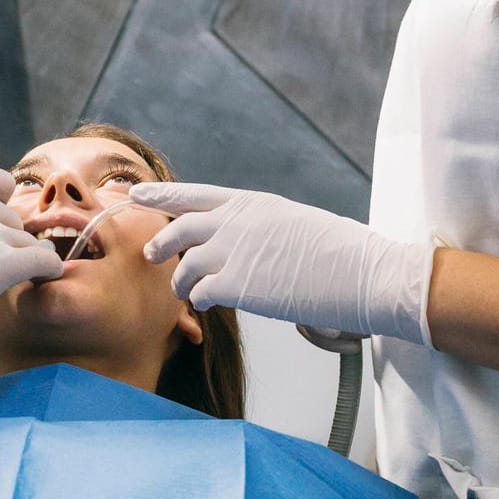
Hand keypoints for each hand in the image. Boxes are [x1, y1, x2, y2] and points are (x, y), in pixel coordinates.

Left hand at [137, 182, 434, 346]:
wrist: (363, 272)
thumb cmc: (340, 252)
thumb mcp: (294, 223)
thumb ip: (259, 228)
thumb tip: (244, 243)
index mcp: (253, 203)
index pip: (194, 194)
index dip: (162, 195)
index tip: (136, 194)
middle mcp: (237, 222)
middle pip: (179, 228)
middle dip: (160, 243)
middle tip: (150, 254)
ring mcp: (236, 252)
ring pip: (185, 265)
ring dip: (180, 282)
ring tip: (182, 293)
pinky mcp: (239, 285)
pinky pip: (200, 292)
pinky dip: (198, 300)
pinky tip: (204, 304)